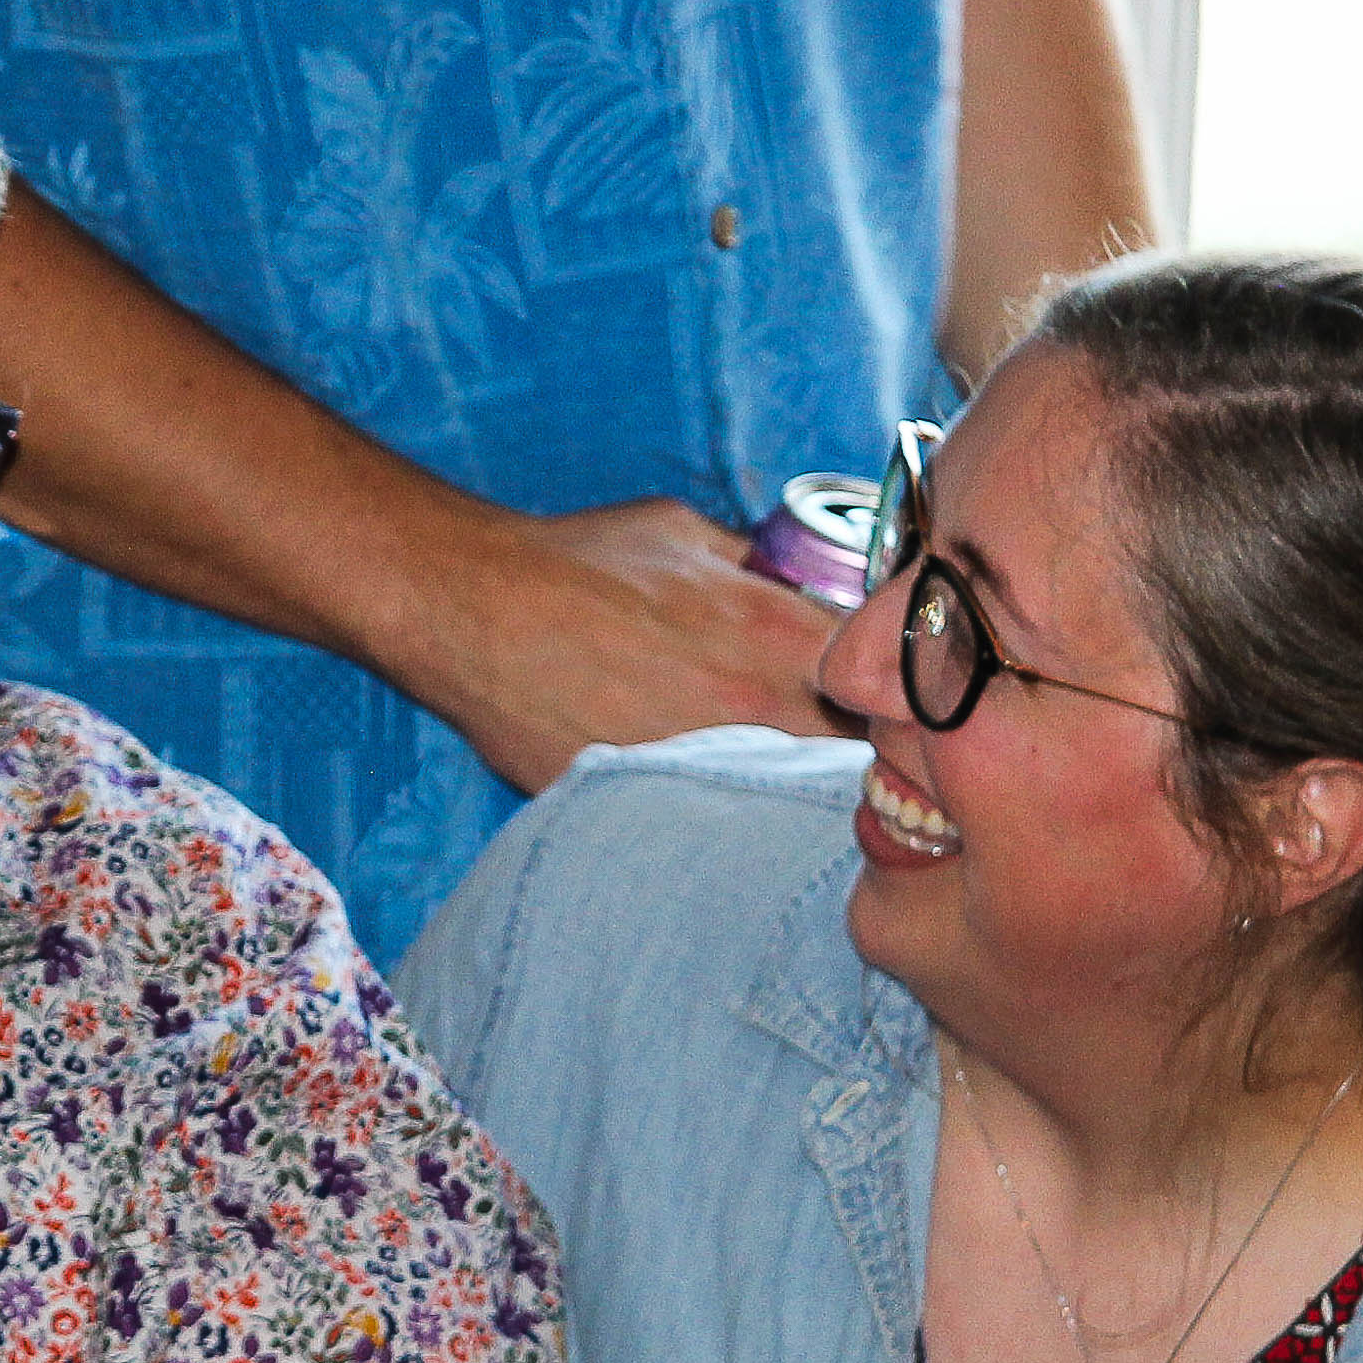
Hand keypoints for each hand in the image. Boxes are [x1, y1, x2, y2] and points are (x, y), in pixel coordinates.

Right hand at [402, 499, 853, 792]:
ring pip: (777, 808)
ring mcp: (696, 765)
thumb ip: (757, 571)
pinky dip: (706, 821)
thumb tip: (796, 590)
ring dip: (779, 798)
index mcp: (775, 634)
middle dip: (849, 761)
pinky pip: (700, 829)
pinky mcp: (641, 806)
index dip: (891, 702)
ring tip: (760, 783)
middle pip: (848, 763)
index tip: (880, 708)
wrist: (471, 607)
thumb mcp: (688, 534)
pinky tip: (690, 802)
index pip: (888, 688)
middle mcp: (749, 708)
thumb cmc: (575, 560)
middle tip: (833, 757)